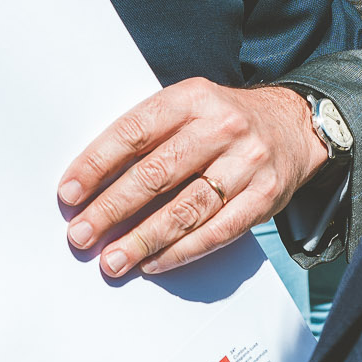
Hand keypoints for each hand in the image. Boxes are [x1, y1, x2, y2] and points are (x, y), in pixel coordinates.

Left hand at [59, 82, 325, 276]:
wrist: (293, 126)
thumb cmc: (222, 119)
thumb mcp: (187, 105)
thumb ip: (148, 133)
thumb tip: (92, 180)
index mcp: (192, 98)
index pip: (134, 132)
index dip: (97, 164)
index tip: (68, 193)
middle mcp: (221, 128)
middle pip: (157, 174)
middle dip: (112, 209)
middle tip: (81, 234)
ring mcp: (246, 164)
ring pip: (186, 209)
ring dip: (143, 239)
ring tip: (112, 259)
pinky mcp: (264, 198)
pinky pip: (217, 232)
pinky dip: (181, 251)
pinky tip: (153, 263)